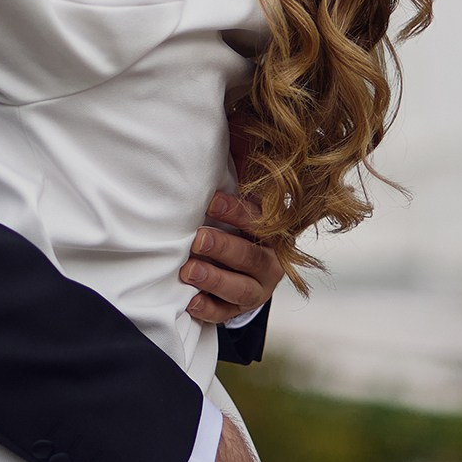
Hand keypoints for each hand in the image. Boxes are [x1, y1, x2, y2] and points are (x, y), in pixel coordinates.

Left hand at [181, 192, 284, 324]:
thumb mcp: (242, 210)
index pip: (259, 223)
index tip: (211, 203)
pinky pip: (225, 313)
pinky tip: (190, 302)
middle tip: (198, 239)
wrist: (245, 270)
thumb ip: (234, 187)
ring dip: (214, 279)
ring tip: (189, 271)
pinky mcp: (238, 310)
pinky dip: (207, 309)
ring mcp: (256, 290)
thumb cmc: (236, 229)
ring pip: (241, 289)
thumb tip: (226, 148)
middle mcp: (269, 265)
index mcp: (272, 236)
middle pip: (251, 258)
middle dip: (223, 248)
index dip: (236, 212)